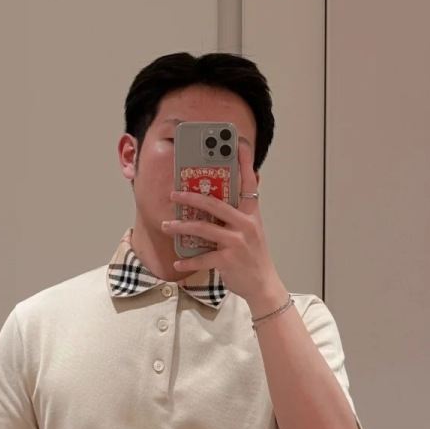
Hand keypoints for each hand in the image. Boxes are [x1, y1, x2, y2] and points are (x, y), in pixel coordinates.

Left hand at [162, 139, 281, 307]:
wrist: (263, 285)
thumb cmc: (253, 256)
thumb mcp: (251, 230)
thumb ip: (238, 214)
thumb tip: (218, 199)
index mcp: (251, 214)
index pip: (248, 182)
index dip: (243, 162)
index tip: (237, 143)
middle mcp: (246, 224)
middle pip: (215, 203)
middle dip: (192, 196)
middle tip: (173, 193)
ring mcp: (237, 242)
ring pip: (203, 228)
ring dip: (181, 226)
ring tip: (166, 225)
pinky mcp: (229, 260)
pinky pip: (203, 257)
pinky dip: (188, 261)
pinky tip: (177, 262)